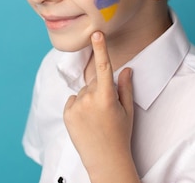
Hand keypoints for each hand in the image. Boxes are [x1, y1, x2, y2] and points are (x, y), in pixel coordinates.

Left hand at [63, 31, 139, 182]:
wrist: (105, 160)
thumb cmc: (120, 136)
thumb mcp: (128, 112)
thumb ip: (126, 88)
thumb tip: (126, 69)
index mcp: (107, 97)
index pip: (104, 68)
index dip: (101, 49)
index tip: (96, 33)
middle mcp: (89, 99)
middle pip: (94, 82)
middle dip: (101, 90)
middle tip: (107, 110)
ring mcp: (76, 106)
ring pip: (84, 92)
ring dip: (89, 99)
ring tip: (97, 119)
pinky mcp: (67, 114)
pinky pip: (73, 100)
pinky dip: (79, 106)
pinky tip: (86, 120)